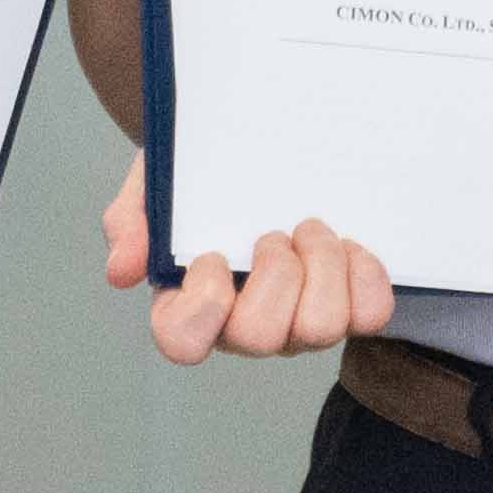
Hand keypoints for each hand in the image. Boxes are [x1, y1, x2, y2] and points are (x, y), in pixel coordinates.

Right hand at [103, 150, 391, 365]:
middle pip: (260, 337)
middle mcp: (244, 325)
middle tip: (274, 232)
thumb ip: (132, 219)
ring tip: (311, 226)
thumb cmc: (204, 178)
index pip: (182, 340)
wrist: (264, 151)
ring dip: (321, 267)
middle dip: (274, 276)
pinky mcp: (347, 308)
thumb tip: (122, 271)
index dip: (202, 305)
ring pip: (320, 329)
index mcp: (190, 300)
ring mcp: (297, 323)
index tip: (213, 253)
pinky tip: (350, 243)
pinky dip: (364, 275)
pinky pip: (369, 316)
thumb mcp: (159, 183)